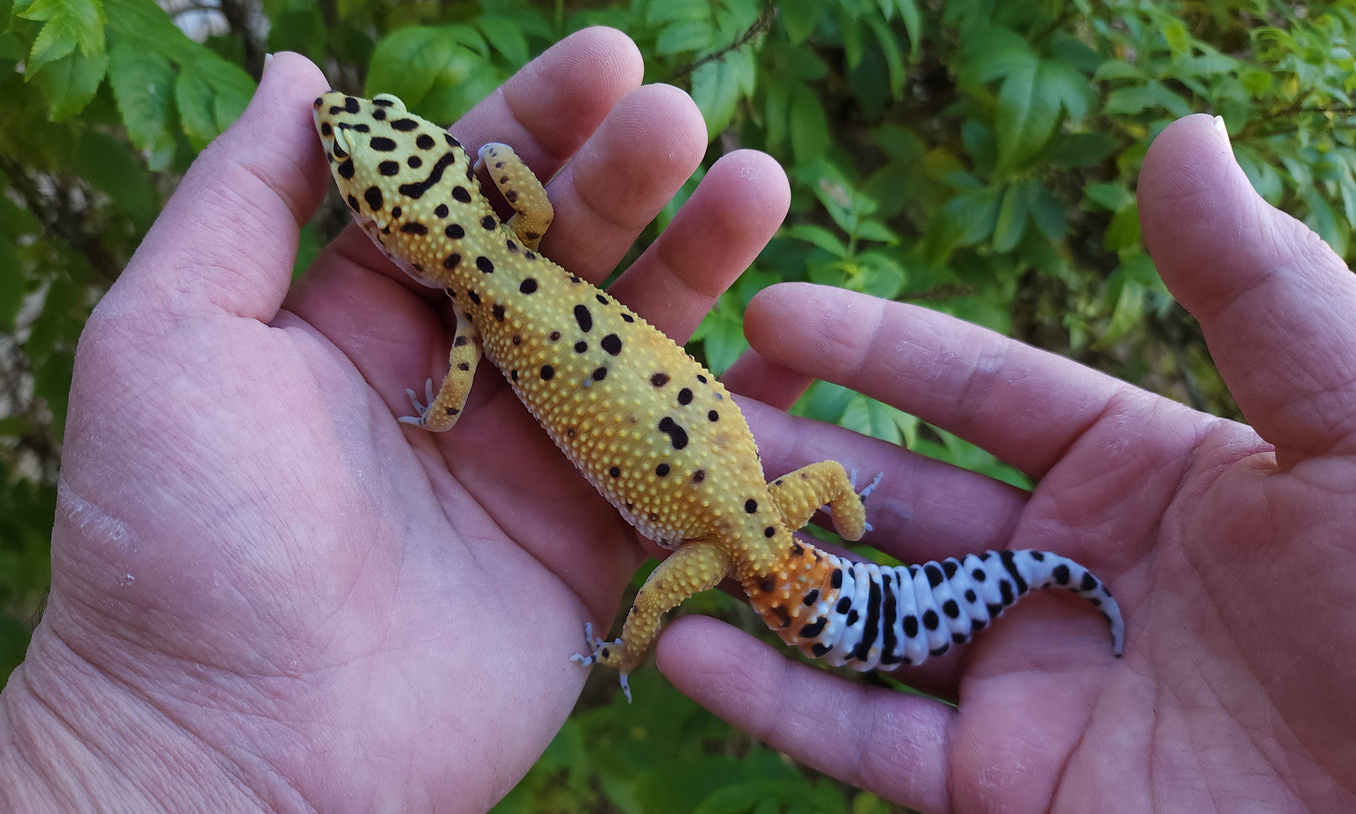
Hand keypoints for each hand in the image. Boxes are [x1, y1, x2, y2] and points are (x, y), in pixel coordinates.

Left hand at [0, 29, 792, 811]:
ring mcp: (531, 461)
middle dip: (626, 178)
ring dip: (700, 261)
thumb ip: (240, 199)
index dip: (537, 120)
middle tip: (683, 119)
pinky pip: (677, 457)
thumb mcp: (169, 335)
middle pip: (566, 250)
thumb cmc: (179, 536)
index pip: (466, 188)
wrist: (237, 746)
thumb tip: (305, 77)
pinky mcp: (592, 547)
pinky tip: (789, 332)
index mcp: (359, 317)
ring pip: (635, 339)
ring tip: (757, 186)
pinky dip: (739, 398)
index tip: (608, 59)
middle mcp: (455, 378)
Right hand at [658, 114, 1355, 811]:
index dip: (878, 348)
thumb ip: (1255, 292)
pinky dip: (772, 698)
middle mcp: (1069, 572)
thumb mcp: (1353, 425)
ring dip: (757, 565)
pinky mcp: (1004, 788)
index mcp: (1144, 473)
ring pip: (862, 614)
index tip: (774, 308)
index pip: (979, 393)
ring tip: (651, 515)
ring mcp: (1029, 684)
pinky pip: (865, 741)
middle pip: (895, 498)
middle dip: (786, 453)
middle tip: (676, 413)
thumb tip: (1178, 139)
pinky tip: (683, 642)